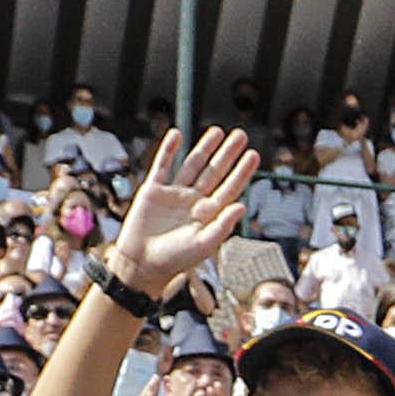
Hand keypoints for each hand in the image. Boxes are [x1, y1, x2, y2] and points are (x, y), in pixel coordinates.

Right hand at [109, 125, 261, 296]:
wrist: (141, 264)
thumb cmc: (174, 260)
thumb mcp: (202, 245)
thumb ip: (222, 226)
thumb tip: (241, 206)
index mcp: (208, 214)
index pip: (229, 188)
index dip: (241, 172)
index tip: (253, 155)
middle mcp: (193, 201)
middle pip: (214, 172)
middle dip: (227, 154)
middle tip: (241, 135)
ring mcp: (174, 194)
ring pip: (192, 165)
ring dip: (204, 148)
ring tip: (217, 131)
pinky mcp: (153, 191)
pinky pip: (162, 166)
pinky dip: (168, 150)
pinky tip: (177, 134)